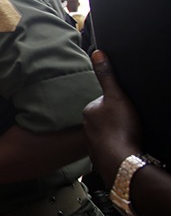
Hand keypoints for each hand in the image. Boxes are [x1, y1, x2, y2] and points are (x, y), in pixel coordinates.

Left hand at [83, 50, 142, 183]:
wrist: (122, 162)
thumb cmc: (121, 129)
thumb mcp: (117, 96)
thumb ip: (107, 75)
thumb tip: (97, 53)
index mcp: (88, 111)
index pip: (103, 102)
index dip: (118, 104)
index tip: (127, 110)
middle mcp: (85, 127)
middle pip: (105, 118)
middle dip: (116, 120)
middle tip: (130, 124)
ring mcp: (91, 143)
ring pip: (107, 133)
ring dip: (117, 134)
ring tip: (129, 136)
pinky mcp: (99, 157)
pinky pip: (110, 148)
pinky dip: (117, 147)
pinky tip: (126, 147)